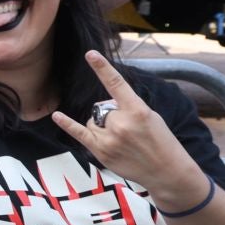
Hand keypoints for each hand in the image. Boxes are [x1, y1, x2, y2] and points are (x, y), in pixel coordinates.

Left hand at [50, 52, 203, 206]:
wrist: (167, 171)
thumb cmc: (161, 141)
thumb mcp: (151, 117)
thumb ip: (127, 108)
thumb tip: (104, 108)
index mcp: (138, 111)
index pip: (116, 84)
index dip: (102, 68)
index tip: (90, 53)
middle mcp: (121, 124)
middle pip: (103, 108)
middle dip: (112, 115)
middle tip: (130, 131)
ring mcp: (109, 138)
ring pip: (93, 121)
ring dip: (102, 126)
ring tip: (122, 140)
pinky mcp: (100, 151)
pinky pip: (79, 133)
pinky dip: (67, 124)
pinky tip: (57, 116)